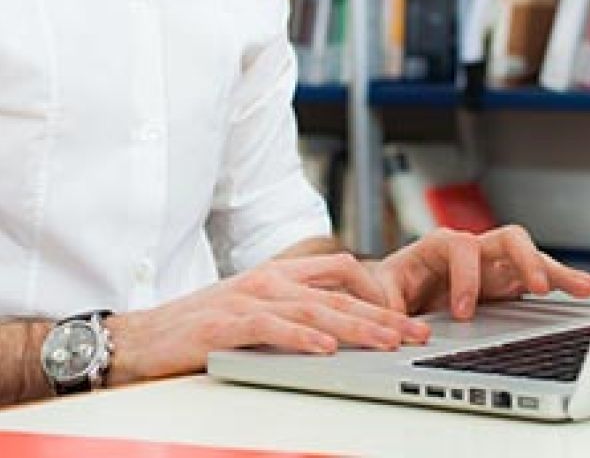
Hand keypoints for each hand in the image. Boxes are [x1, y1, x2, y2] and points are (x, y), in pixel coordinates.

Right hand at [106, 254, 430, 385]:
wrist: (143, 335)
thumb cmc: (202, 324)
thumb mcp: (255, 307)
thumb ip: (294, 307)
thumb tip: (337, 323)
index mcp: (279, 273)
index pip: (340, 270)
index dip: (375, 290)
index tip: (401, 315)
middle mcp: (269, 280)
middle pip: (338, 293)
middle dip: (382, 314)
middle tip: (416, 333)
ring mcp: (248, 299)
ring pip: (314, 310)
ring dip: (356, 327)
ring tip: (388, 342)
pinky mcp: (226, 324)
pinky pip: (272, 329)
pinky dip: (302, 339)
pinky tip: (326, 350)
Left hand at [369, 226, 589, 319]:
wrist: (394, 292)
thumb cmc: (386, 288)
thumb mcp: (376, 294)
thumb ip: (382, 303)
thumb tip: (395, 323)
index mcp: (437, 247)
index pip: (459, 247)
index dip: (464, 277)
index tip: (462, 313)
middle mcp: (472, 250)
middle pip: (507, 239)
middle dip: (525, 260)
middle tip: (536, 288)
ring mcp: (493, 265)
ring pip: (531, 257)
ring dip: (558, 272)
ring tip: (588, 289)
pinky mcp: (507, 283)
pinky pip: (541, 278)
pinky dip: (565, 283)